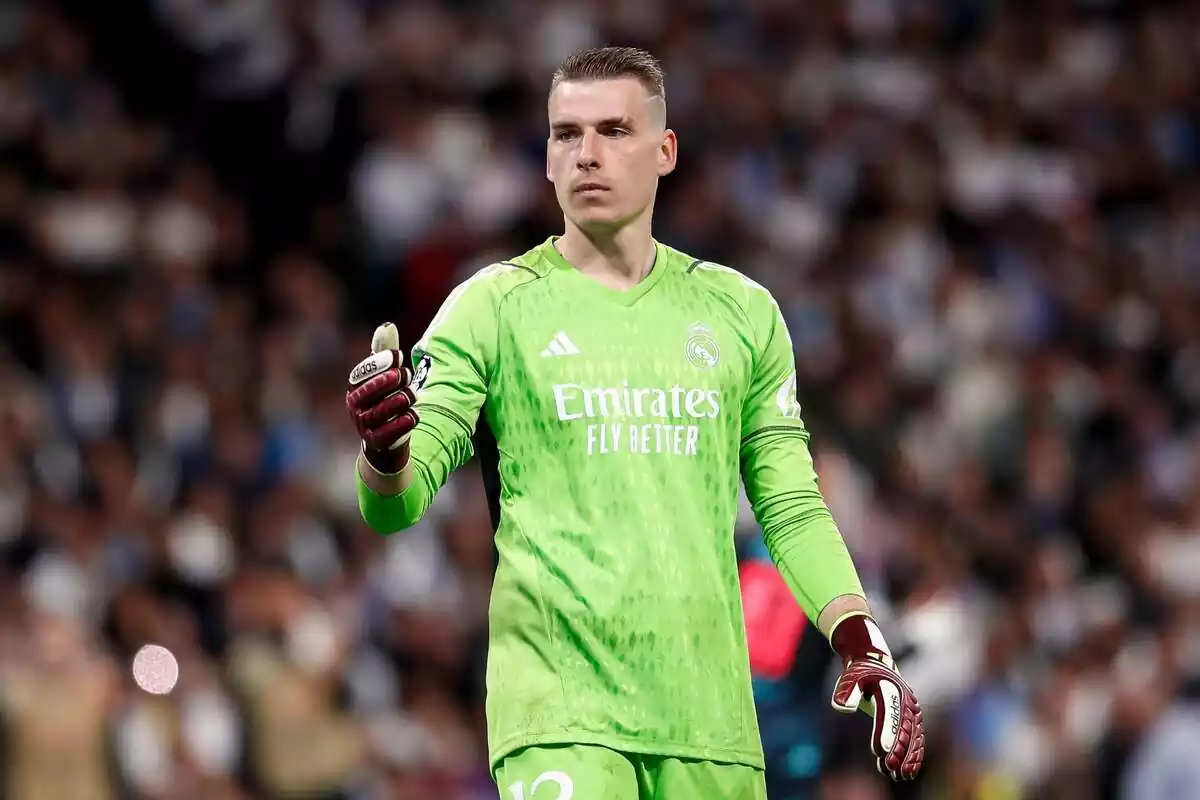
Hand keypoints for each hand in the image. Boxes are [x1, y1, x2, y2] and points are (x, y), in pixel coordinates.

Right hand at [346, 322, 418, 473]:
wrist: (385, 443)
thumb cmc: (384, 402)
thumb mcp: (385, 378)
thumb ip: (385, 354)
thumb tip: (387, 326)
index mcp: (354, 388)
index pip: (364, 373)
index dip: (381, 362)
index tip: (399, 356)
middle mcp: (355, 407)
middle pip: (370, 392)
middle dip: (391, 380)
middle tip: (406, 375)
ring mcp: (364, 426)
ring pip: (381, 411)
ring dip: (400, 399)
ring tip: (413, 393)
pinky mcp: (377, 442)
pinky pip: (389, 432)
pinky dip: (404, 422)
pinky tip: (414, 414)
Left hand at [829, 613, 924, 780]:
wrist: (873, 657)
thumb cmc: (859, 669)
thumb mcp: (850, 676)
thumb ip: (846, 691)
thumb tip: (842, 707)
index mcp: (890, 690)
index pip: (888, 715)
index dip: (885, 734)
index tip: (880, 752)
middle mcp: (905, 700)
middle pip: (903, 729)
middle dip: (898, 751)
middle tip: (891, 769)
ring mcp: (910, 708)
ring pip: (913, 736)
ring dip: (909, 756)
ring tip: (901, 775)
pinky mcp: (910, 715)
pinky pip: (916, 737)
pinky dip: (914, 753)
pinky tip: (909, 769)